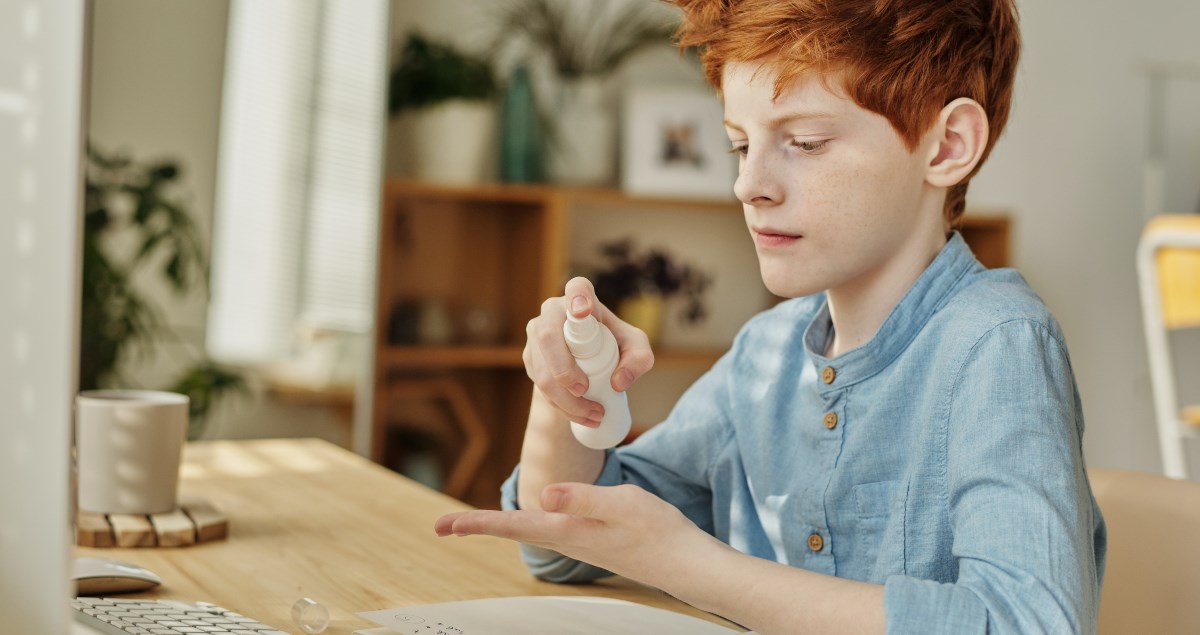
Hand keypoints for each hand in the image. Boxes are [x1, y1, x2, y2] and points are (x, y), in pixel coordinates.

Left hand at [434, 482, 721, 588]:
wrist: (686, 563)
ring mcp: (580, 541)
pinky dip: (527, 524)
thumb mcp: (621, 504)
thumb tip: (544, 494)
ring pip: (529, 531)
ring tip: (469, 523)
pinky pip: (549, 529)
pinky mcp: (592, 539)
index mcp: (568, 529)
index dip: (477, 523)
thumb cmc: (658, 532)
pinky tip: (527, 520)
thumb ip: (582, 499)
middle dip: (477, 526)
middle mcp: (568, 539)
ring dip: (499, 526)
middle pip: (513, 530)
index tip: (444, 525)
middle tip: (441, 526)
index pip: (513, 524)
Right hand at [523, 277, 653, 426]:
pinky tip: (580, 416)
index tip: (583, 311)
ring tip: (594, 415)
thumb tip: (618, 382)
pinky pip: (539, 384)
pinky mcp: (530, 357)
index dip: (577, 297)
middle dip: (565, 370)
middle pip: (548, 337)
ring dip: (565, 399)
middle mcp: (552, 311)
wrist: (590, 362)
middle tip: (586, 391)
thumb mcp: (636, 350)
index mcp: (581, 298)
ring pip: (541, 369)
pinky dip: (560, 406)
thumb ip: (639, 359)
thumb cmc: (615, 345)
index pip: (577, 288)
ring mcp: (536, 334)